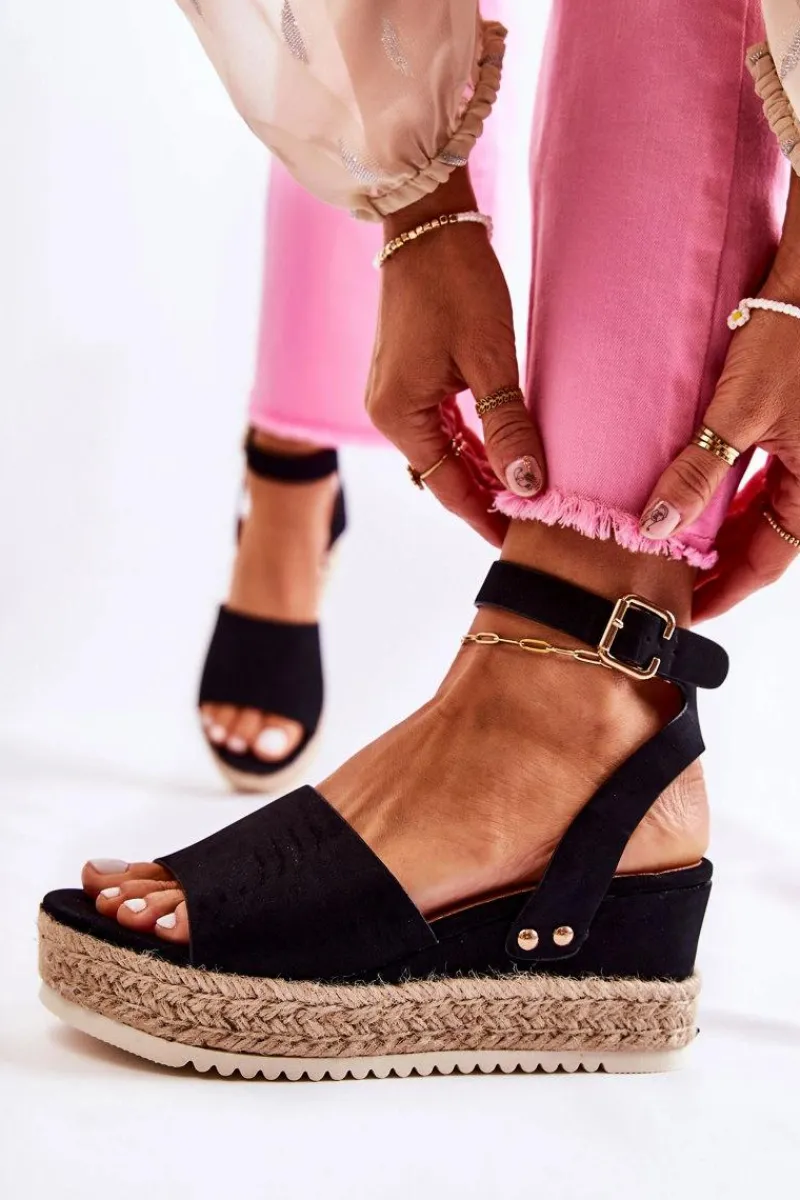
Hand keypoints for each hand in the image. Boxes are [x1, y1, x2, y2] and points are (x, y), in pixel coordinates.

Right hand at [366, 171, 545, 545]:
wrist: (427, 222)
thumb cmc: (456, 281)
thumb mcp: (490, 357)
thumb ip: (507, 424)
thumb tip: (527, 484)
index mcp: (400, 415)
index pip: (449, 486)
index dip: (485, 516)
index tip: (521, 543)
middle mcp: (389, 413)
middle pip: (444, 474)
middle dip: (487, 498)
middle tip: (534, 524)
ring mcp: (395, 396)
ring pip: (444, 452)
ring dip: (482, 471)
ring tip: (526, 494)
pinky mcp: (408, 378)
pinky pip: (442, 427)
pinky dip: (472, 444)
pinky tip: (504, 453)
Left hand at [638, 271, 799, 620]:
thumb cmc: (789, 333)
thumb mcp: (738, 409)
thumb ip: (700, 471)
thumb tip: (658, 527)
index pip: (769, 560)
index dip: (727, 591)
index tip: (688, 611)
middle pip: (767, 540)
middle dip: (721, 566)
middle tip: (673, 585)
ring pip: (764, 510)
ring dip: (724, 531)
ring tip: (677, 549)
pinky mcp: (794, 428)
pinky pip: (764, 478)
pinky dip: (732, 495)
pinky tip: (700, 498)